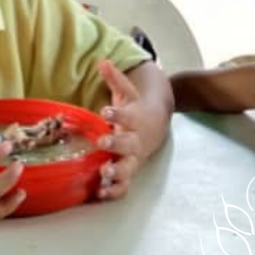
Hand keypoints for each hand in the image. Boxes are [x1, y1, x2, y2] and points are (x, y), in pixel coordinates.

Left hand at [96, 60, 146, 200]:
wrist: (155, 127)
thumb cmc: (135, 108)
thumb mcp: (127, 91)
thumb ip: (114, 78)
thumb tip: (102, 60)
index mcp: (134, 120)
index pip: (126, 115)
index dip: (117, 113)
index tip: (105, 110)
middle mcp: (135, 141)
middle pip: (128, 144)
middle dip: (116, 144)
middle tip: (102, 142)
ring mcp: (133, 159)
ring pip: (128, 169)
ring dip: (116, 171)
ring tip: (103, 171)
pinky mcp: (129, 172)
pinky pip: (124, 186)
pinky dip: (114, 191)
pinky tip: (100, 193)